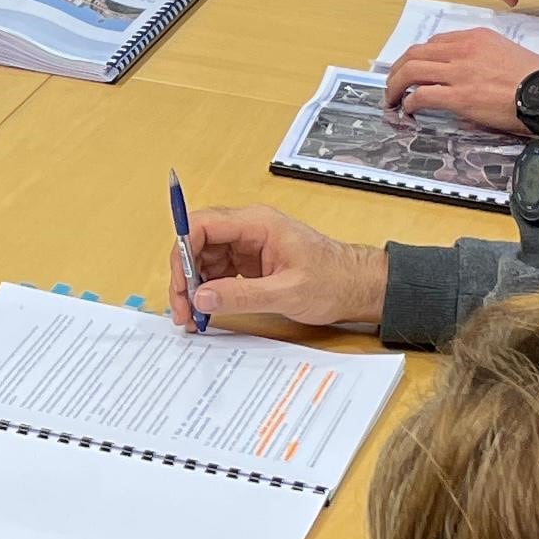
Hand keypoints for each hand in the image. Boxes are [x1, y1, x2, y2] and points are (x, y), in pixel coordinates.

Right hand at [175, 205, 386, 332]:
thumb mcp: (287, 292)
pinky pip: (219, 271)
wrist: (357, 286)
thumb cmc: (333, 281)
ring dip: (195, 286)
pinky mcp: (251, 262)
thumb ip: (242, 295)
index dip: (184, 252)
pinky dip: (209, 290)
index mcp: (258, 224)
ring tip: (193, 315)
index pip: (203, 225)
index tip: (182, 284)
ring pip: (205, 259)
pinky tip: (207, 310)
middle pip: (198, 242)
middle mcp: (249, 229)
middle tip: (182, 308)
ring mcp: (249, 245)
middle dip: (185, 275)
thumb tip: (202, 296)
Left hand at [381, 25, 538, 130]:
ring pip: (411, 71)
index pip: (436, 42)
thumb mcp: (508, 52)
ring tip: (392, 98)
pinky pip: (421, 96)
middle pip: (416, 53)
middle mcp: (463, 50)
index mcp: (476, 37)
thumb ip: (483, 56)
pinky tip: (408, 110)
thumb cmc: (536, 77)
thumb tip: (469, 72)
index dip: (419, 57)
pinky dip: (409, 103)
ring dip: (395, 85)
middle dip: (398, 69)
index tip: (414, 68)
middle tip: (393, 83)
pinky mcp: (459, 97)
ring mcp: (459, 72)